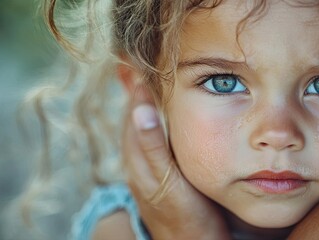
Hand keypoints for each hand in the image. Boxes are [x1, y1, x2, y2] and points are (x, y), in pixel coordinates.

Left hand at [122, 85, 229, 239]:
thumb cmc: (186, 216)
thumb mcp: (170, 182)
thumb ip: (154, 147)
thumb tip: (140, 109)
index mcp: (138, 161)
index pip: (132, 116)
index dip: (137, 91)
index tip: (143, 65)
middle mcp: (136, 165)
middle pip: (132, 122)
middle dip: (137, 96)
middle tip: (144, 70)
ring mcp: (144, 172)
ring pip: (139, 132)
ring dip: (143, 109)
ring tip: (150, 89)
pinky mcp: (154, 178)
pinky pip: (147, 144)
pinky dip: (150, 126)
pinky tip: (160, 124)